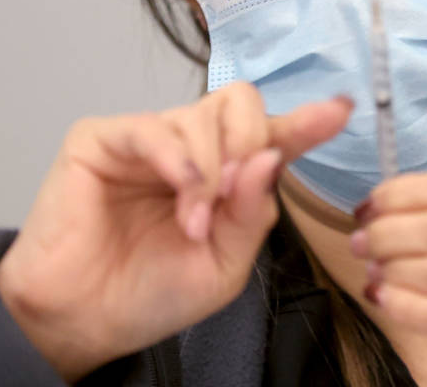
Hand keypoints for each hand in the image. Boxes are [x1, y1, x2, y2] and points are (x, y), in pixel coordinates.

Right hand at [0, 83, 351, 381]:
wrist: (85, 321)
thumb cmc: (151, 294)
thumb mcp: (225, 265)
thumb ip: (253, 213)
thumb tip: (271, 157)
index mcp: (227, 175)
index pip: (273, 135)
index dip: (308, 121)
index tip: (341, 110)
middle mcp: (192, 148)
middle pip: (241, 105)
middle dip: (252, 144)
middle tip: (235, 195)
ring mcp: (148, 139)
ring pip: (203, 116)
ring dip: (212, 173)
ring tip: (194, 224)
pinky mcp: (102, 139)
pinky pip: (154, 128)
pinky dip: (180, 160)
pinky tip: (184, 193)